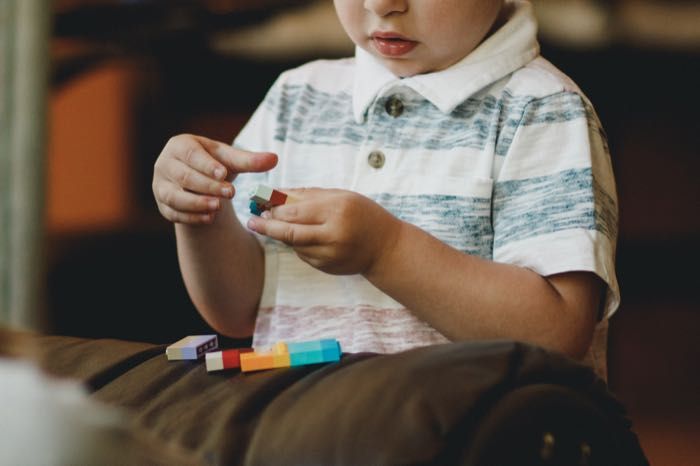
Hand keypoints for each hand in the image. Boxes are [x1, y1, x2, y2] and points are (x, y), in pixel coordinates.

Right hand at [152, 134, 276, 223]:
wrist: (199, 182)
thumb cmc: (215, 165)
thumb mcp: (231, 161)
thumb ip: (250, 161)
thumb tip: (274, 159)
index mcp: (180, 145)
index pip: (191, 155)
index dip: (206, 164)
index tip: (223, 173)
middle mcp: (165, 164)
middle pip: (184, 176)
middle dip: (207, 186)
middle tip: (229, 193)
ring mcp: (160, 186)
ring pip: (174, 196)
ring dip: (196, 203)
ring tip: (217, 207)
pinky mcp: (162, 205)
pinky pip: (173, 213)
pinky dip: (191, 217)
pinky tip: (209, 219)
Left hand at [247, 188, 402, 275]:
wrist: (386, 248)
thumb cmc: (363, 215)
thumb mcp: (340, 197)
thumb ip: (308, 195)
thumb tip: (276, 193)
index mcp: (337, 210)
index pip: (295, 211)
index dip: (274, 208)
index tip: (261, 204)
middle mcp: (333, 234)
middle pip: (289, 232)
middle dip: (267, 226)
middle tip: (254, 221)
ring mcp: (329, 254)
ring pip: (293, 245)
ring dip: (281, 235)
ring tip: (272, 225)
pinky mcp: (326, 267)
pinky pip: (303, 254)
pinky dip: (296, 244)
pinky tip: (300, 236)